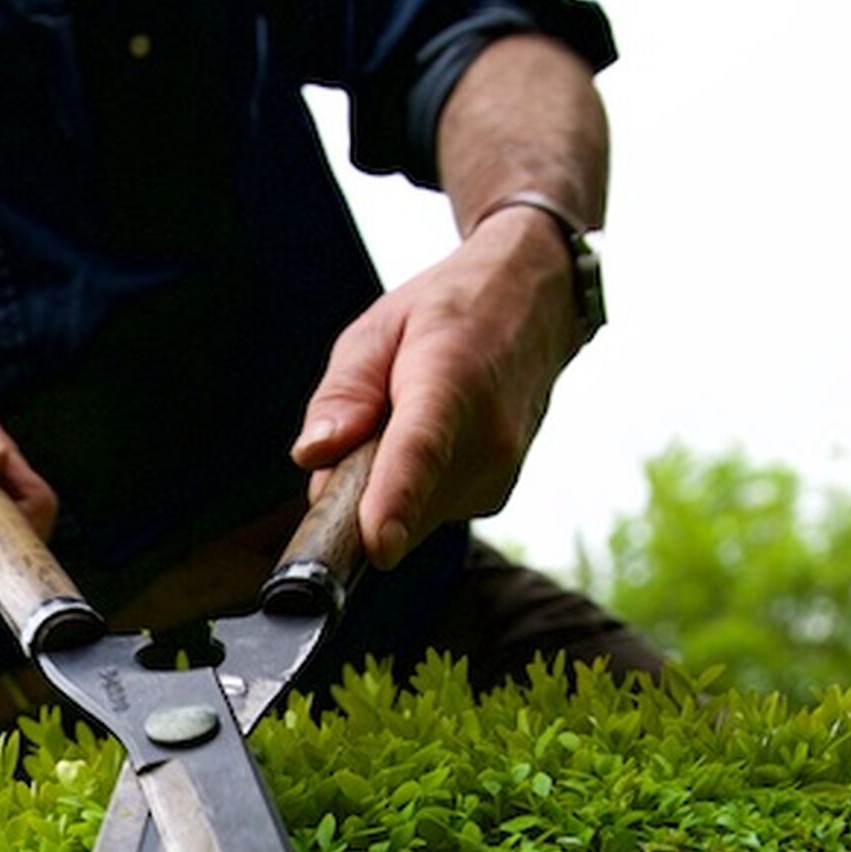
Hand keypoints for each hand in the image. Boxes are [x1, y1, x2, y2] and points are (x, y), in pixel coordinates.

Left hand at [290, 204, 579, 568]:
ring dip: (384, 486)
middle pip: (400, 502)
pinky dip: (412, 489)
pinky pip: (427, 513)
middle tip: (361, 425)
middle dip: (357, 488)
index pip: (421, 451)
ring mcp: (500, 472)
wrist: (536, 304)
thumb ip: (343, 392)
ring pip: (410, 516)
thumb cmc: (449, 312)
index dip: (396, 501)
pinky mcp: (496, 496)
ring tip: (407, 418)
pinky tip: (433, 438)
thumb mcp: (377, 329)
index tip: (378, 546)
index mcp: (451, 381)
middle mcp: (488, 436)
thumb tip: (314, 456)